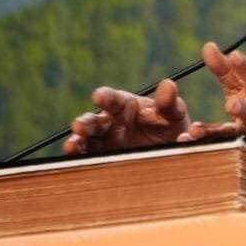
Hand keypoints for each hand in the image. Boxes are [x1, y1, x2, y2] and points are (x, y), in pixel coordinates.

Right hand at [64, 79, 190, 153]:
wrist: (173, 153)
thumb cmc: (170, 127)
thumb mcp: (174, 114)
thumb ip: (169, 103)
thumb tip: (168, 84)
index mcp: (126, 106)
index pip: (112, 99)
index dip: (105, 97)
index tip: (98, 96)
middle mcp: (111, 123)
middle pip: (94, 121)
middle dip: (85, 123)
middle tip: (79, 125)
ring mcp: (106, 143)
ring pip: (87, 141)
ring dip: (78, 142)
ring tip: (72, 146)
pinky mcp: (105, 160)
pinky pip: (90, 159)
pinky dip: (82, 159)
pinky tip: (77, 159)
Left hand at [178, 42, 245, 147]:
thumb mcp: (244, 83)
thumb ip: (225, 68)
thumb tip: (208, 46)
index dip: (245, 68)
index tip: (234, 56)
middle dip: (244, 109)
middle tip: (231, 105)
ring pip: (235, 136)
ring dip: (215, 133)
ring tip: (195, 130)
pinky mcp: (239, 151)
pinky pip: (220, 149)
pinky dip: (203, 146)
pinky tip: (186, 140)